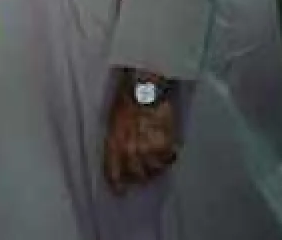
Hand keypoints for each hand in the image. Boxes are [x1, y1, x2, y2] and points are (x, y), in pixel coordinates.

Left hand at [103, 75, 179, 194]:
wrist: (145, 90)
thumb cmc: (126, 101)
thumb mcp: (113, 122)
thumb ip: (115, 142)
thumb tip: (120, 156)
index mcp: (113, 144)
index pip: (113, 172)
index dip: (117, 184)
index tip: (121, 191)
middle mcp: (129, 152)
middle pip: (136, 176)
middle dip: (139, 174)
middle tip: (144, 168)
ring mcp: (148, 150)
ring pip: (154, 171)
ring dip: (156, 166)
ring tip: (157, 157)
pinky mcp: (165, 147)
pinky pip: (168, 161)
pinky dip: (169, 157)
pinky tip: (168, 149)